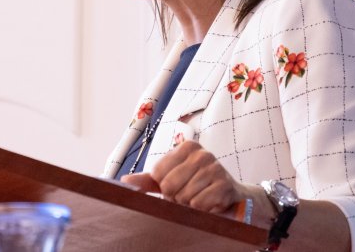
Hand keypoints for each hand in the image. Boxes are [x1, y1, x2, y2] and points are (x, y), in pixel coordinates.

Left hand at [121, 139, 249, 215]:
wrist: (230, 194)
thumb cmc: (196, 184)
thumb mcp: (172, 177)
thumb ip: (148, 180)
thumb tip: (124, 181)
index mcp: (186, 147)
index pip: (158, 173)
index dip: (164, 186)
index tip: (176, 185)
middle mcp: (201, 154)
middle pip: (169, 185)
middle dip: (175, 196)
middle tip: (186, 194)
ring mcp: (215, 168)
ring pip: (184, 197)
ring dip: (188, 204)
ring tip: (198, 197)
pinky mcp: (224, 185)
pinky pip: (199, 204)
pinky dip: (201, 209)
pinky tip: (208, 202)